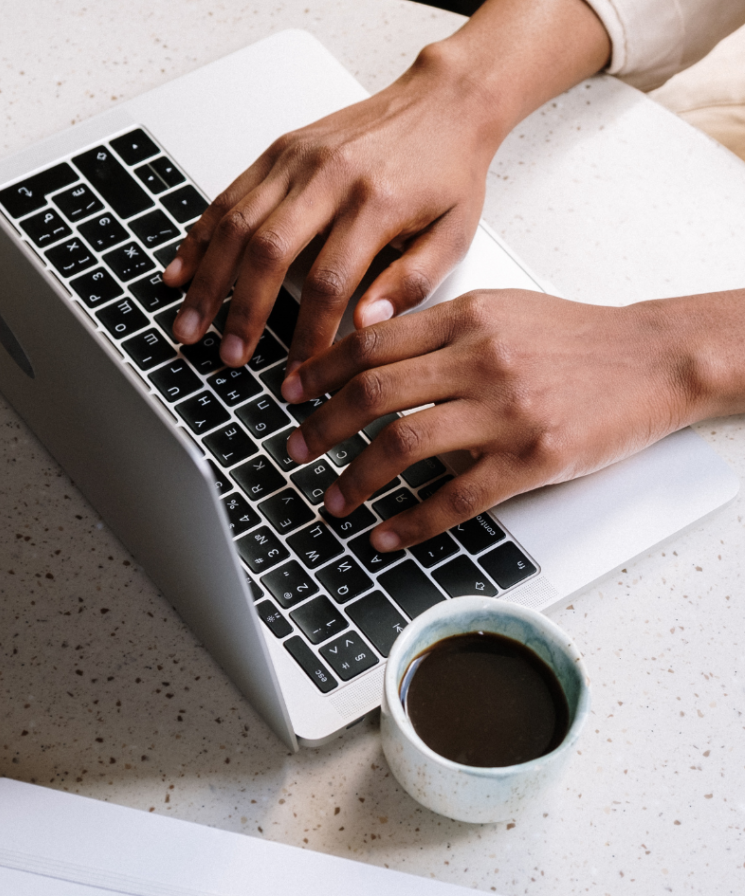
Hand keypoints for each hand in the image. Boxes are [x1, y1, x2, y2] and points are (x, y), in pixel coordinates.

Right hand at [162, 0, 612, 370]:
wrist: (445, 99)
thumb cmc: (448, 170)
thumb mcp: (454, 234)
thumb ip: (411, 283)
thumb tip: (364, 325)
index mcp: (376, 202)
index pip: (330, 282)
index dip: (307, 334)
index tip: (299, 371)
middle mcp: (329, 176)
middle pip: (268, 252)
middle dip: (241, 312)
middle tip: (227, 355)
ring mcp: (298, 159)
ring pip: (236, 224)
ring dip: (207, 281)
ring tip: (189, 325)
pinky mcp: (279, 151)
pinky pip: (228, 196)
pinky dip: (199, 237)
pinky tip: (181, 271)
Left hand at [280, 289, 709, 550]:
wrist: (655, 359)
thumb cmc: (576, 339)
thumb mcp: (503, 310)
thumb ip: (439, 329)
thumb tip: (371, 351)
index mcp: (467, 318)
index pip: (372, 342)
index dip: (320, 371)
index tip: (291, 393)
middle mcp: (481, 359)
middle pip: (373, 393)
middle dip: (322, 426)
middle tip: (295, 449)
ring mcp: (506, 410)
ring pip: (404, 444)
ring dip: (356, 478)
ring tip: (333, 498)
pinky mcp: (532, 458)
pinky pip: (456, 497)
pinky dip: (411, 521)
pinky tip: (386, 534)